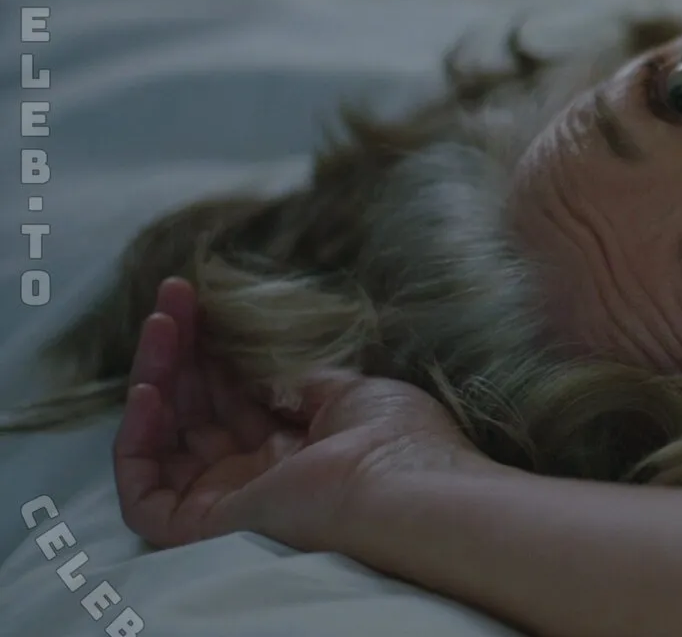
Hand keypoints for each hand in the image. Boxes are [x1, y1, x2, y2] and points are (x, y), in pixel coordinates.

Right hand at [113, 277, 486, 551]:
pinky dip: (137, 441)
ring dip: (155, 378)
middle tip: (173, 295)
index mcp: (297, 449)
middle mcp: (259, 475)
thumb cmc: (395, 441)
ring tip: (161, 324)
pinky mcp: (200, 527)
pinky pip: (144, 491)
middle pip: (197, 410)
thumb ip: (296, 376)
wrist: (404, 489)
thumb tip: (261, 357)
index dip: (215, 349)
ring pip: (165, 441)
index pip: (234, 397)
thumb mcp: (350, 392)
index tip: (202, 299)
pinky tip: (148, 390)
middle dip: (181, 350)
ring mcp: (227, 501)